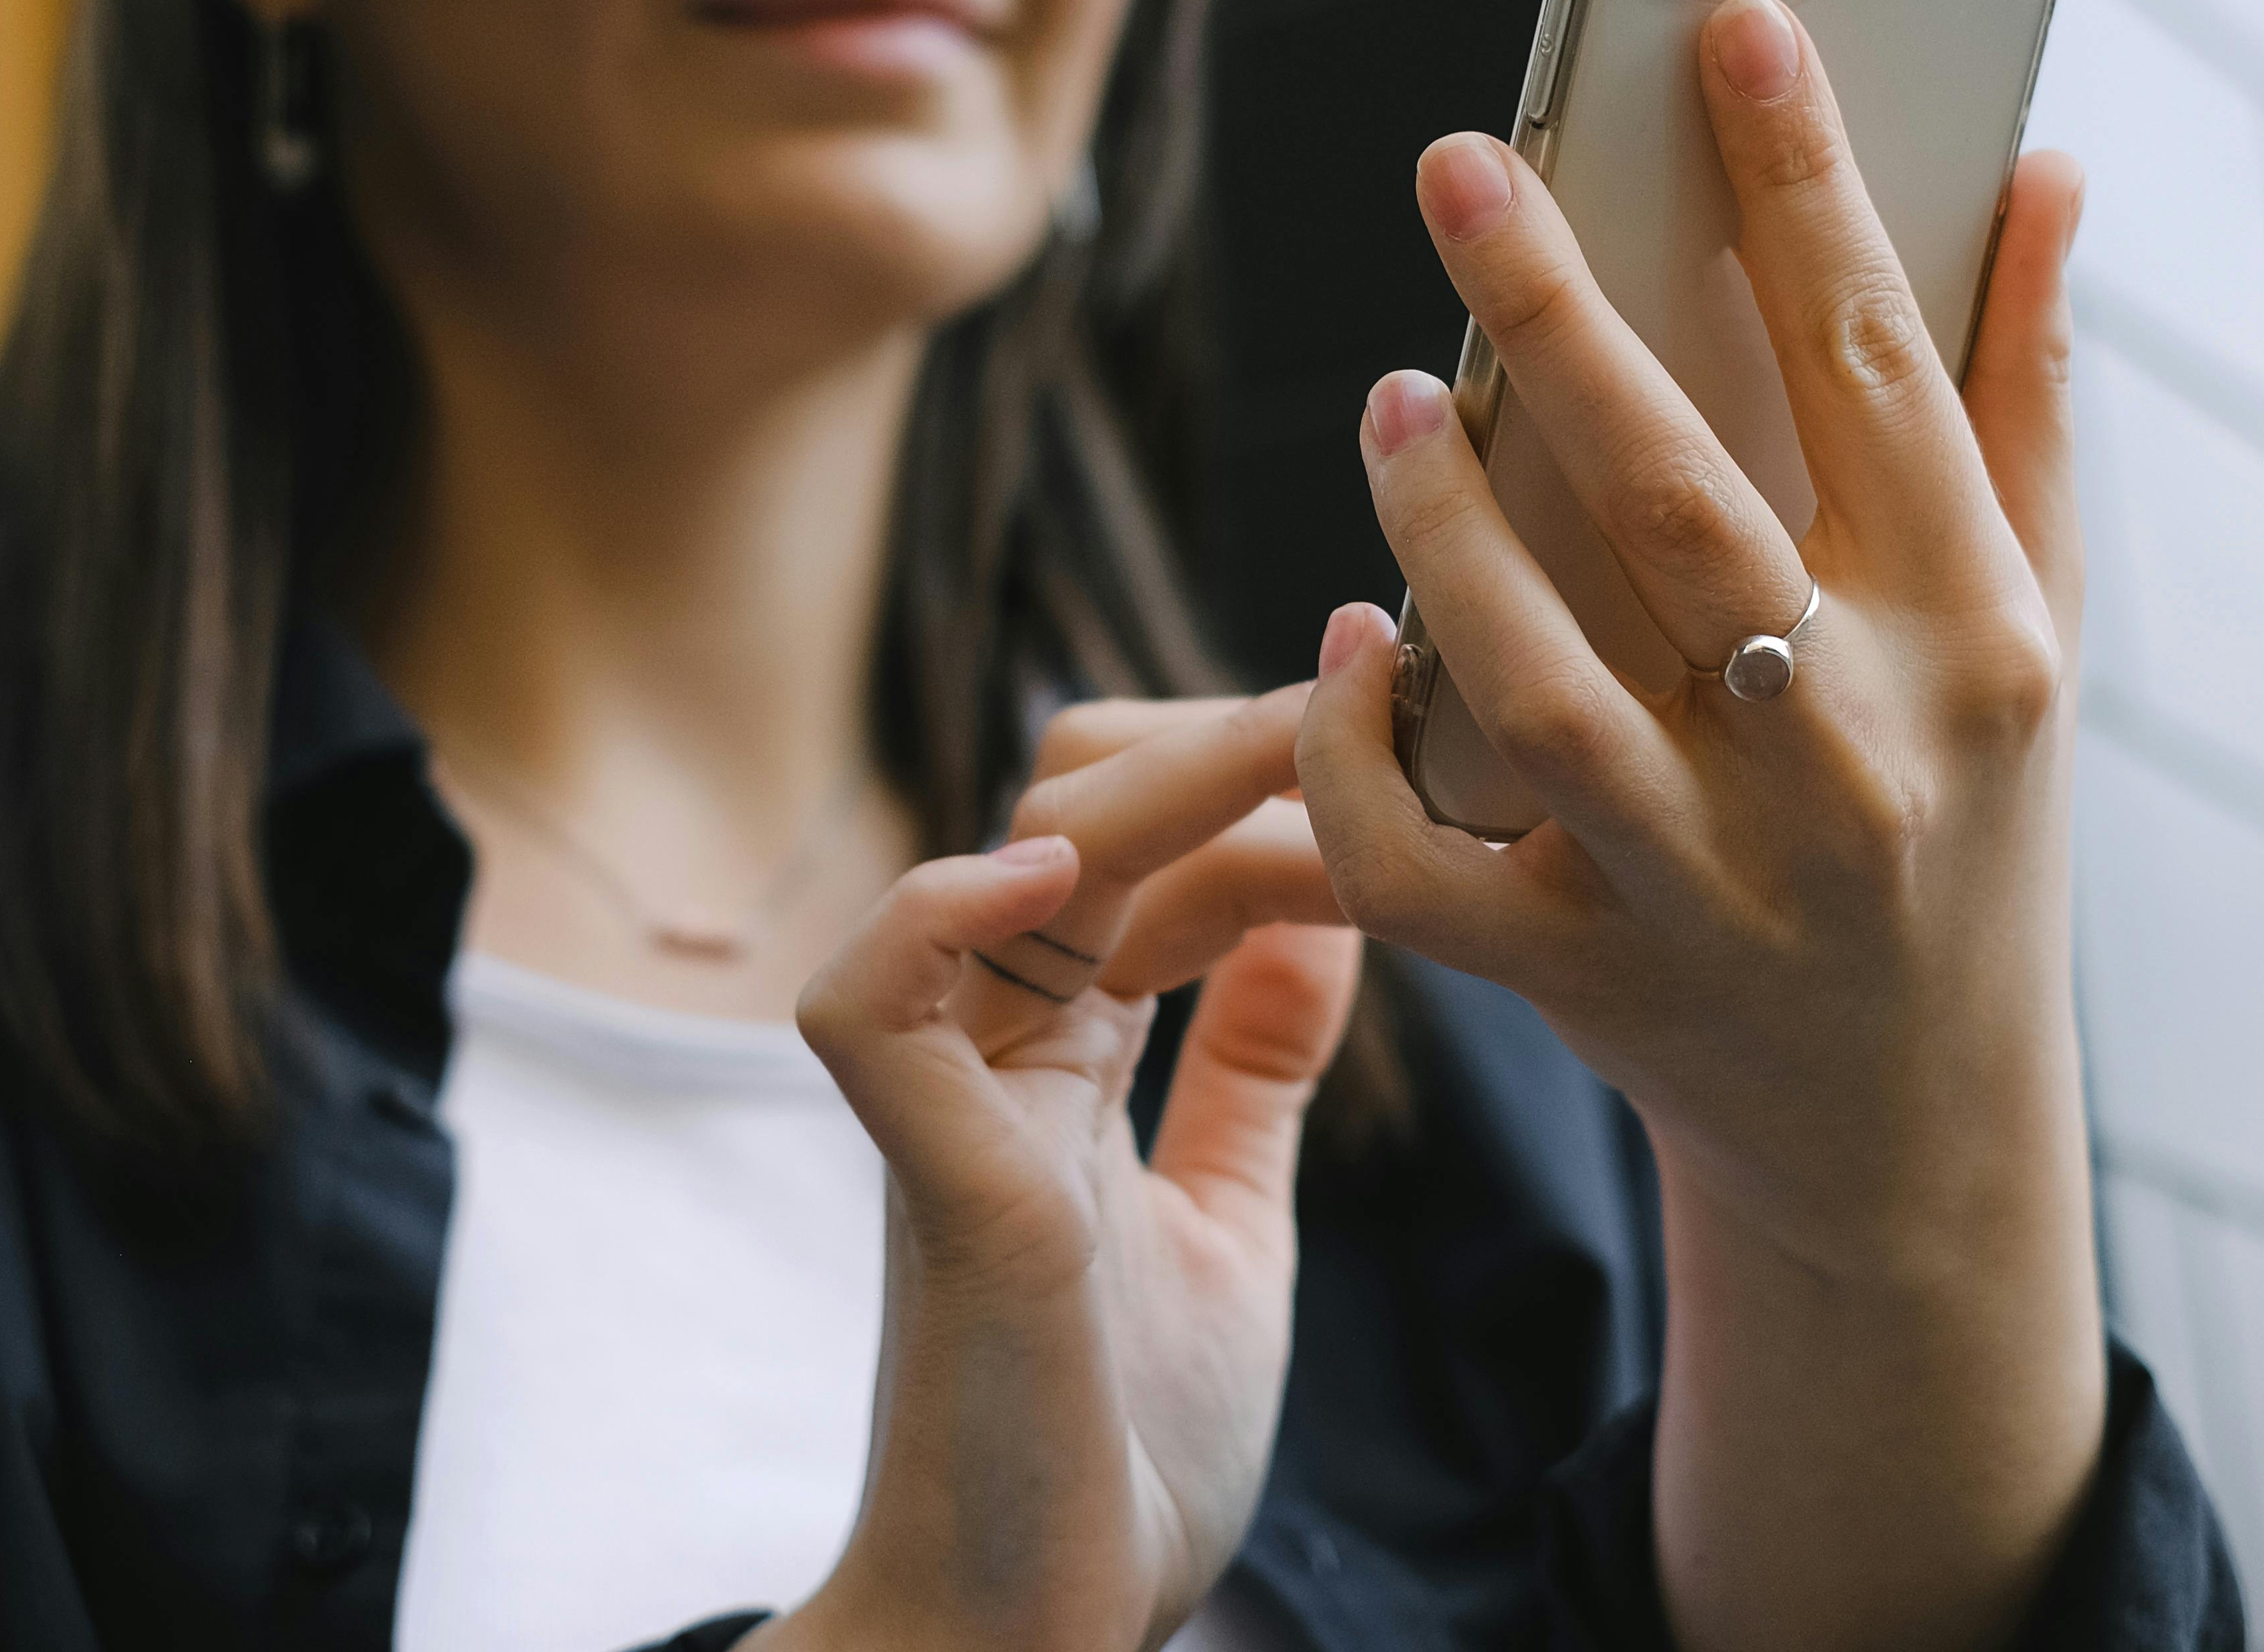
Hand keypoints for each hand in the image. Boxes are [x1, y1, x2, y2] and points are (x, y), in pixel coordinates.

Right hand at [759, 670, 1367, 1651]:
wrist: (1042, 1636)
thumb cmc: (1119, 1457)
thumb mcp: (1232, 1225)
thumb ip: (1252, 1072)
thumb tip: (1319, 914)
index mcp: (1061, 1057)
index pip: (1141, 841)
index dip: (1259, 770)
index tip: (1393, 725)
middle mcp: (997, 1051)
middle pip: (1075, 801)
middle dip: (1224, 741)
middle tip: (1368, 705)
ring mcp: (954, 1105)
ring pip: (1010, 855)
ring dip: (1161, 778)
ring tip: (1296, 739)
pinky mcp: (931, 1178)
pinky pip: (870, 995)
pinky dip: (943, 909)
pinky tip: (1064, 874)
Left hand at [1296, 0, 2100, 1651]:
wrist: (1908, 1131)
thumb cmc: (1967, 820)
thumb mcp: (2032, 620)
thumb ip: (2028, 394)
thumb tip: (2041, 161)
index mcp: (1980, 642)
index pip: (1879, 369)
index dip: (1806, 184)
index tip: (1732, 26)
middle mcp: (1853, 759)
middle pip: (1679, 495)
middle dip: (1560, 309)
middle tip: (1462, 163)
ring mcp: (1711, 881)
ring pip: (1530, 669)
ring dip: (1440, 515)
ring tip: (1394, 392)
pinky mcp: (1583, 978)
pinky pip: (1422, 853)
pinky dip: (1362, 739)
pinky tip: (1349, 635)